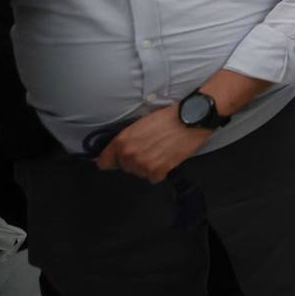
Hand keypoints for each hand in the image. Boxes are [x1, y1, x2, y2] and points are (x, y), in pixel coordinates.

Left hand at [95, 105, 211, 183]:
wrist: (190, 119)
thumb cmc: (168, 118)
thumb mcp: (140, 124)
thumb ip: (126, 140)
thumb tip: (118, 152)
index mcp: (122, 141)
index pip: (104, 162)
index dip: (111, 160)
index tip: (117, 160)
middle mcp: (129, 155)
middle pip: (125, 168)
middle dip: (134, 161)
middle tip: (150, 148)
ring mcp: (143, 165)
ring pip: (140, 173)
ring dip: (148, 166)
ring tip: (161, 151)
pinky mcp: (159, 171)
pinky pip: (154, 177)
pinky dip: (161, 170)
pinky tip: (168, 157)